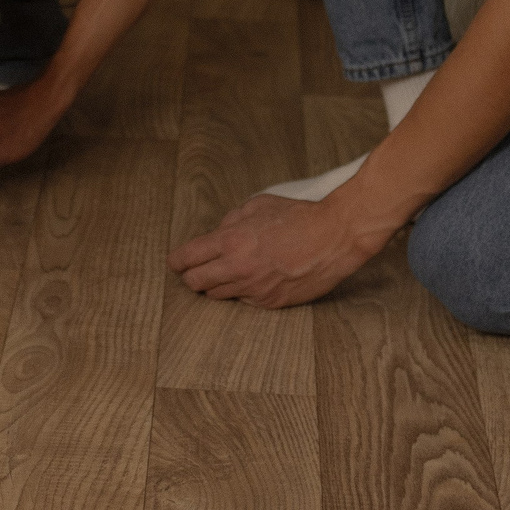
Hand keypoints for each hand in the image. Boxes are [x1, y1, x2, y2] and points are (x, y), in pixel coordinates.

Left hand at [167, 191, 389, 309]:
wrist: (334, 237)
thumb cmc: (299, 217)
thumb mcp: (258, 205)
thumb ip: (231, 221)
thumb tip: (217, 234)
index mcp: (232, 240)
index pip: (188, 258)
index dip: (177, 262)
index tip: (175, 262)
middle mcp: (238, 268)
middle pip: (195, 283)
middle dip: (191, 277)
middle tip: (194, 271)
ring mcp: (255, 289)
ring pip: (218, 296)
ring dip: (217, 286)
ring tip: (227, 274)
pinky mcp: (271, 303)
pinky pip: (245, 302)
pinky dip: (244, 292)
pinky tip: (255, 279)